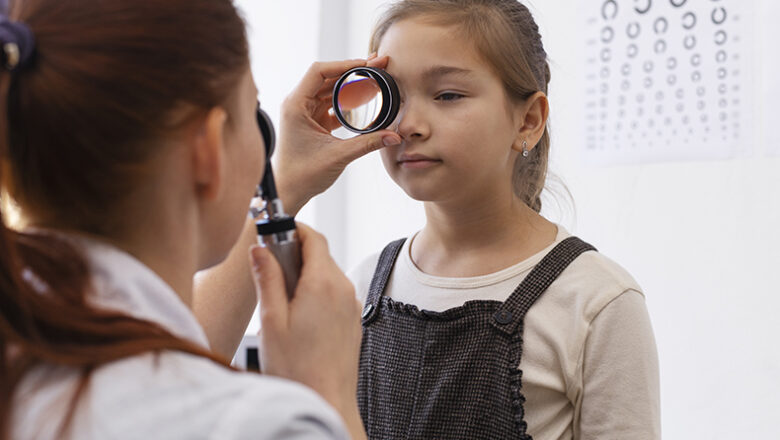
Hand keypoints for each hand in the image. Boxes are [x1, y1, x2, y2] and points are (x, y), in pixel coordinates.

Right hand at [250, 223, 363, 430]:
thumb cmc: (296, 367)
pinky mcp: (352, 320)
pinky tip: (297, 317)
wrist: (327, 401)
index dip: (292, 229)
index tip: (273, 233)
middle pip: (319, 255)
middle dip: (294, 255)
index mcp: (323, 283)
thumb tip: (260, 249)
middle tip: (268, 271)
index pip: (312, 237)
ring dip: (304, 276)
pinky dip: (315, 293)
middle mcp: (343, 289)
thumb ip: (267, 278)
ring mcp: (351, 305)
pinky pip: (333, 294)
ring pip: (326, 275)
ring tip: (279, 302)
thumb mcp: (271, 319)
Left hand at [275, 56, 401, 214]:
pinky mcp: (312, 122)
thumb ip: (367, 143)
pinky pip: (332, 104)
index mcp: (295, 105)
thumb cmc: (302, 175)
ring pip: (330, 90)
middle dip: (353, 72)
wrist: (289, 192)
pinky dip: (348, 101)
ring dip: (351, 85)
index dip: (343, 64)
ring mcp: (305, 113)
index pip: (318, 72)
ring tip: (375, 79)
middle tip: (377, 66)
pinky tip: (365, 99)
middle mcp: (298, 104)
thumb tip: (394, 136)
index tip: (365, 64)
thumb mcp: (338, 156)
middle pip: (327, 77)